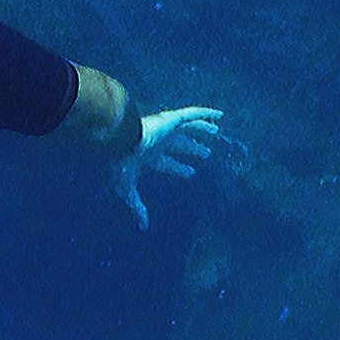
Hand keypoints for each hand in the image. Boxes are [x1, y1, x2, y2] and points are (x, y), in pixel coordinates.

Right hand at [117, 106, 225, 229]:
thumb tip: (143, 226)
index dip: (179, 168)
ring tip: (216, 132)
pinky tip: (219, 115)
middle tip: (206, 154)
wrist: (120, 141)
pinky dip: (206, 113)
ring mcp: (164, 128)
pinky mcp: (171, 118)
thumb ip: (137, 206)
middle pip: (179, 144)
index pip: (166, 163)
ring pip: (188, 128)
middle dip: (192, 149)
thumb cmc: (121, 164)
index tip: (191, 173)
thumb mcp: (127, 188)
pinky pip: (192, 113)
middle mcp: (157, 140)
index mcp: (147, 155)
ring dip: (201, 130)